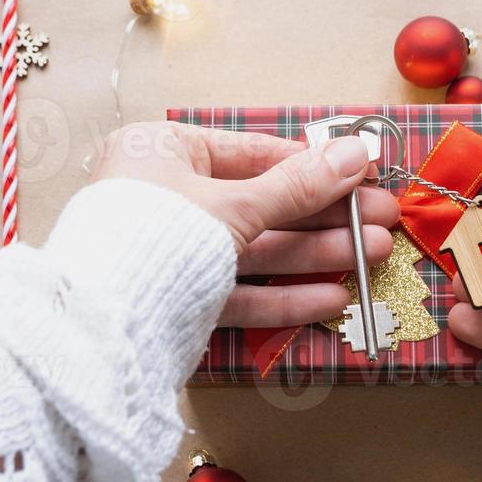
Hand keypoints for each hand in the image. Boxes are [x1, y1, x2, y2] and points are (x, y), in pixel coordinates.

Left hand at [91, 122, 398, 327]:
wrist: (98, 329)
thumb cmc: (156, 238)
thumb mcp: (236, 205)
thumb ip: (299, 185)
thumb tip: (357, 152)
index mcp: (161, 152)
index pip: (251, 152)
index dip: (313, 164)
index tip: (364, 173)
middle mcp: (163, 198)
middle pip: (261, 204)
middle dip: (325, 217)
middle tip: (383, 221)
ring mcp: (170, 253)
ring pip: (255, 250)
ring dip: (316, 256)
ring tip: (373, 256)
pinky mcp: (177, 301)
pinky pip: (238, 291)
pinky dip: (283, 296)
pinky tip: (332, 297)